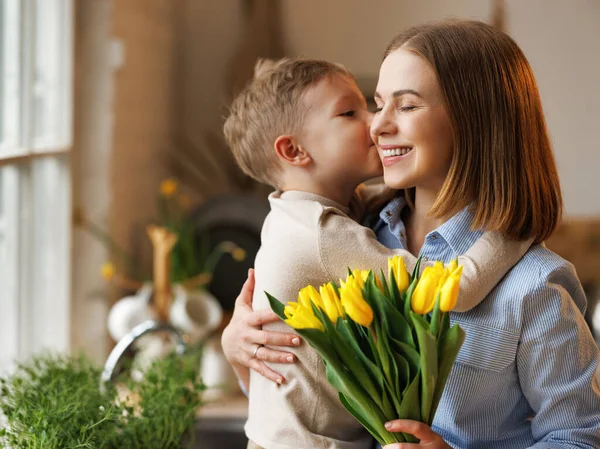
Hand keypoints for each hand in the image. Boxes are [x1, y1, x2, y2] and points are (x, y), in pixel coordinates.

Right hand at [221, 268, 300, 386]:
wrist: (226, 344)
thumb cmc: (240, 319)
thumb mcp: (242, 304)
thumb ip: (249, 288)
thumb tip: (253, 269)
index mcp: (248, 320)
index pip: (262, 316)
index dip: (274, 314)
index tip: (290, 312)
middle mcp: (247, 336)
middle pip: (265, 338)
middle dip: (281, 339)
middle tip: (299, 339)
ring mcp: (247, 350)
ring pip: (264, 355)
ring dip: (278, 357)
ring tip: (293, 358)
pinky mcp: (249, 362)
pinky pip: (260, 370)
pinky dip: (271, 375)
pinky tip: (283, 380)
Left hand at [383, 420, 450, 448]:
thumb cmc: (436, 446)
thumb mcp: (431, 436)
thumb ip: (418, 431)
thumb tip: (393, 426)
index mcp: (433, 437)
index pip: (417, 427)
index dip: (400, 425)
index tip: (387, 425)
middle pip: (405, 448)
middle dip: (391, 447)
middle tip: (384, 446)